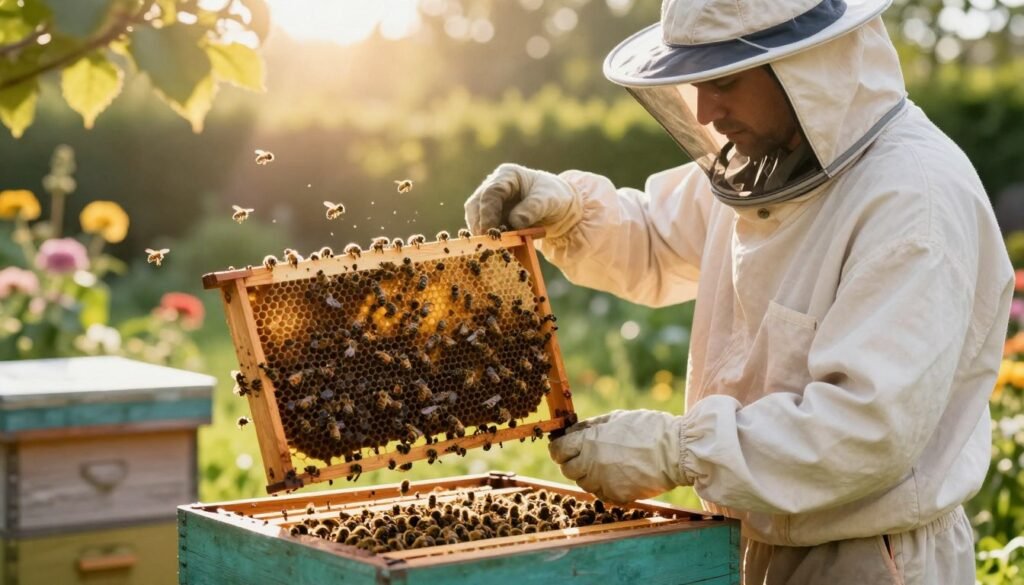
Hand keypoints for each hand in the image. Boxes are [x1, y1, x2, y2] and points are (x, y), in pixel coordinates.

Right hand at [464, 163, 580, 238]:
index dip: (488, 212)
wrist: (557, 209)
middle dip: (481, 224)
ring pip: (474, 216)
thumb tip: (515, 222)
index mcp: (508, 175)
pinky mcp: (490, 216)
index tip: (491, 231)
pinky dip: (485, 238)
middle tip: (487, 243)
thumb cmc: (554, 198)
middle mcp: (494, 185)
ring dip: (480, 233)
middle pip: (477, 204)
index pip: (491, 192)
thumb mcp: (549, 200)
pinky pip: (481, 227)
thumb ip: (533, 208)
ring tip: (491, 248)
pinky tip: (494, 248)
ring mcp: (490, 201)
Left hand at [548, 409, 688, 503]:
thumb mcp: (616, 418)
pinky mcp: (617, 496)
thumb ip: (591, 426)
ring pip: (583, 483)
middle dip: (572, 462)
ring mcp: (604, 482)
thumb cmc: (648, 429)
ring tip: (607, 464)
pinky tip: (618, 475)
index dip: (558, 448)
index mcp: (589, 441)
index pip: (558, 450)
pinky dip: (604, 487)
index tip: (562, 447)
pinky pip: (601, 494)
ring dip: (589, 475)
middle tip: (585, 455)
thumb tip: (572, 430)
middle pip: (567, 469)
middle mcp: (592, 464)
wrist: (676, 451)